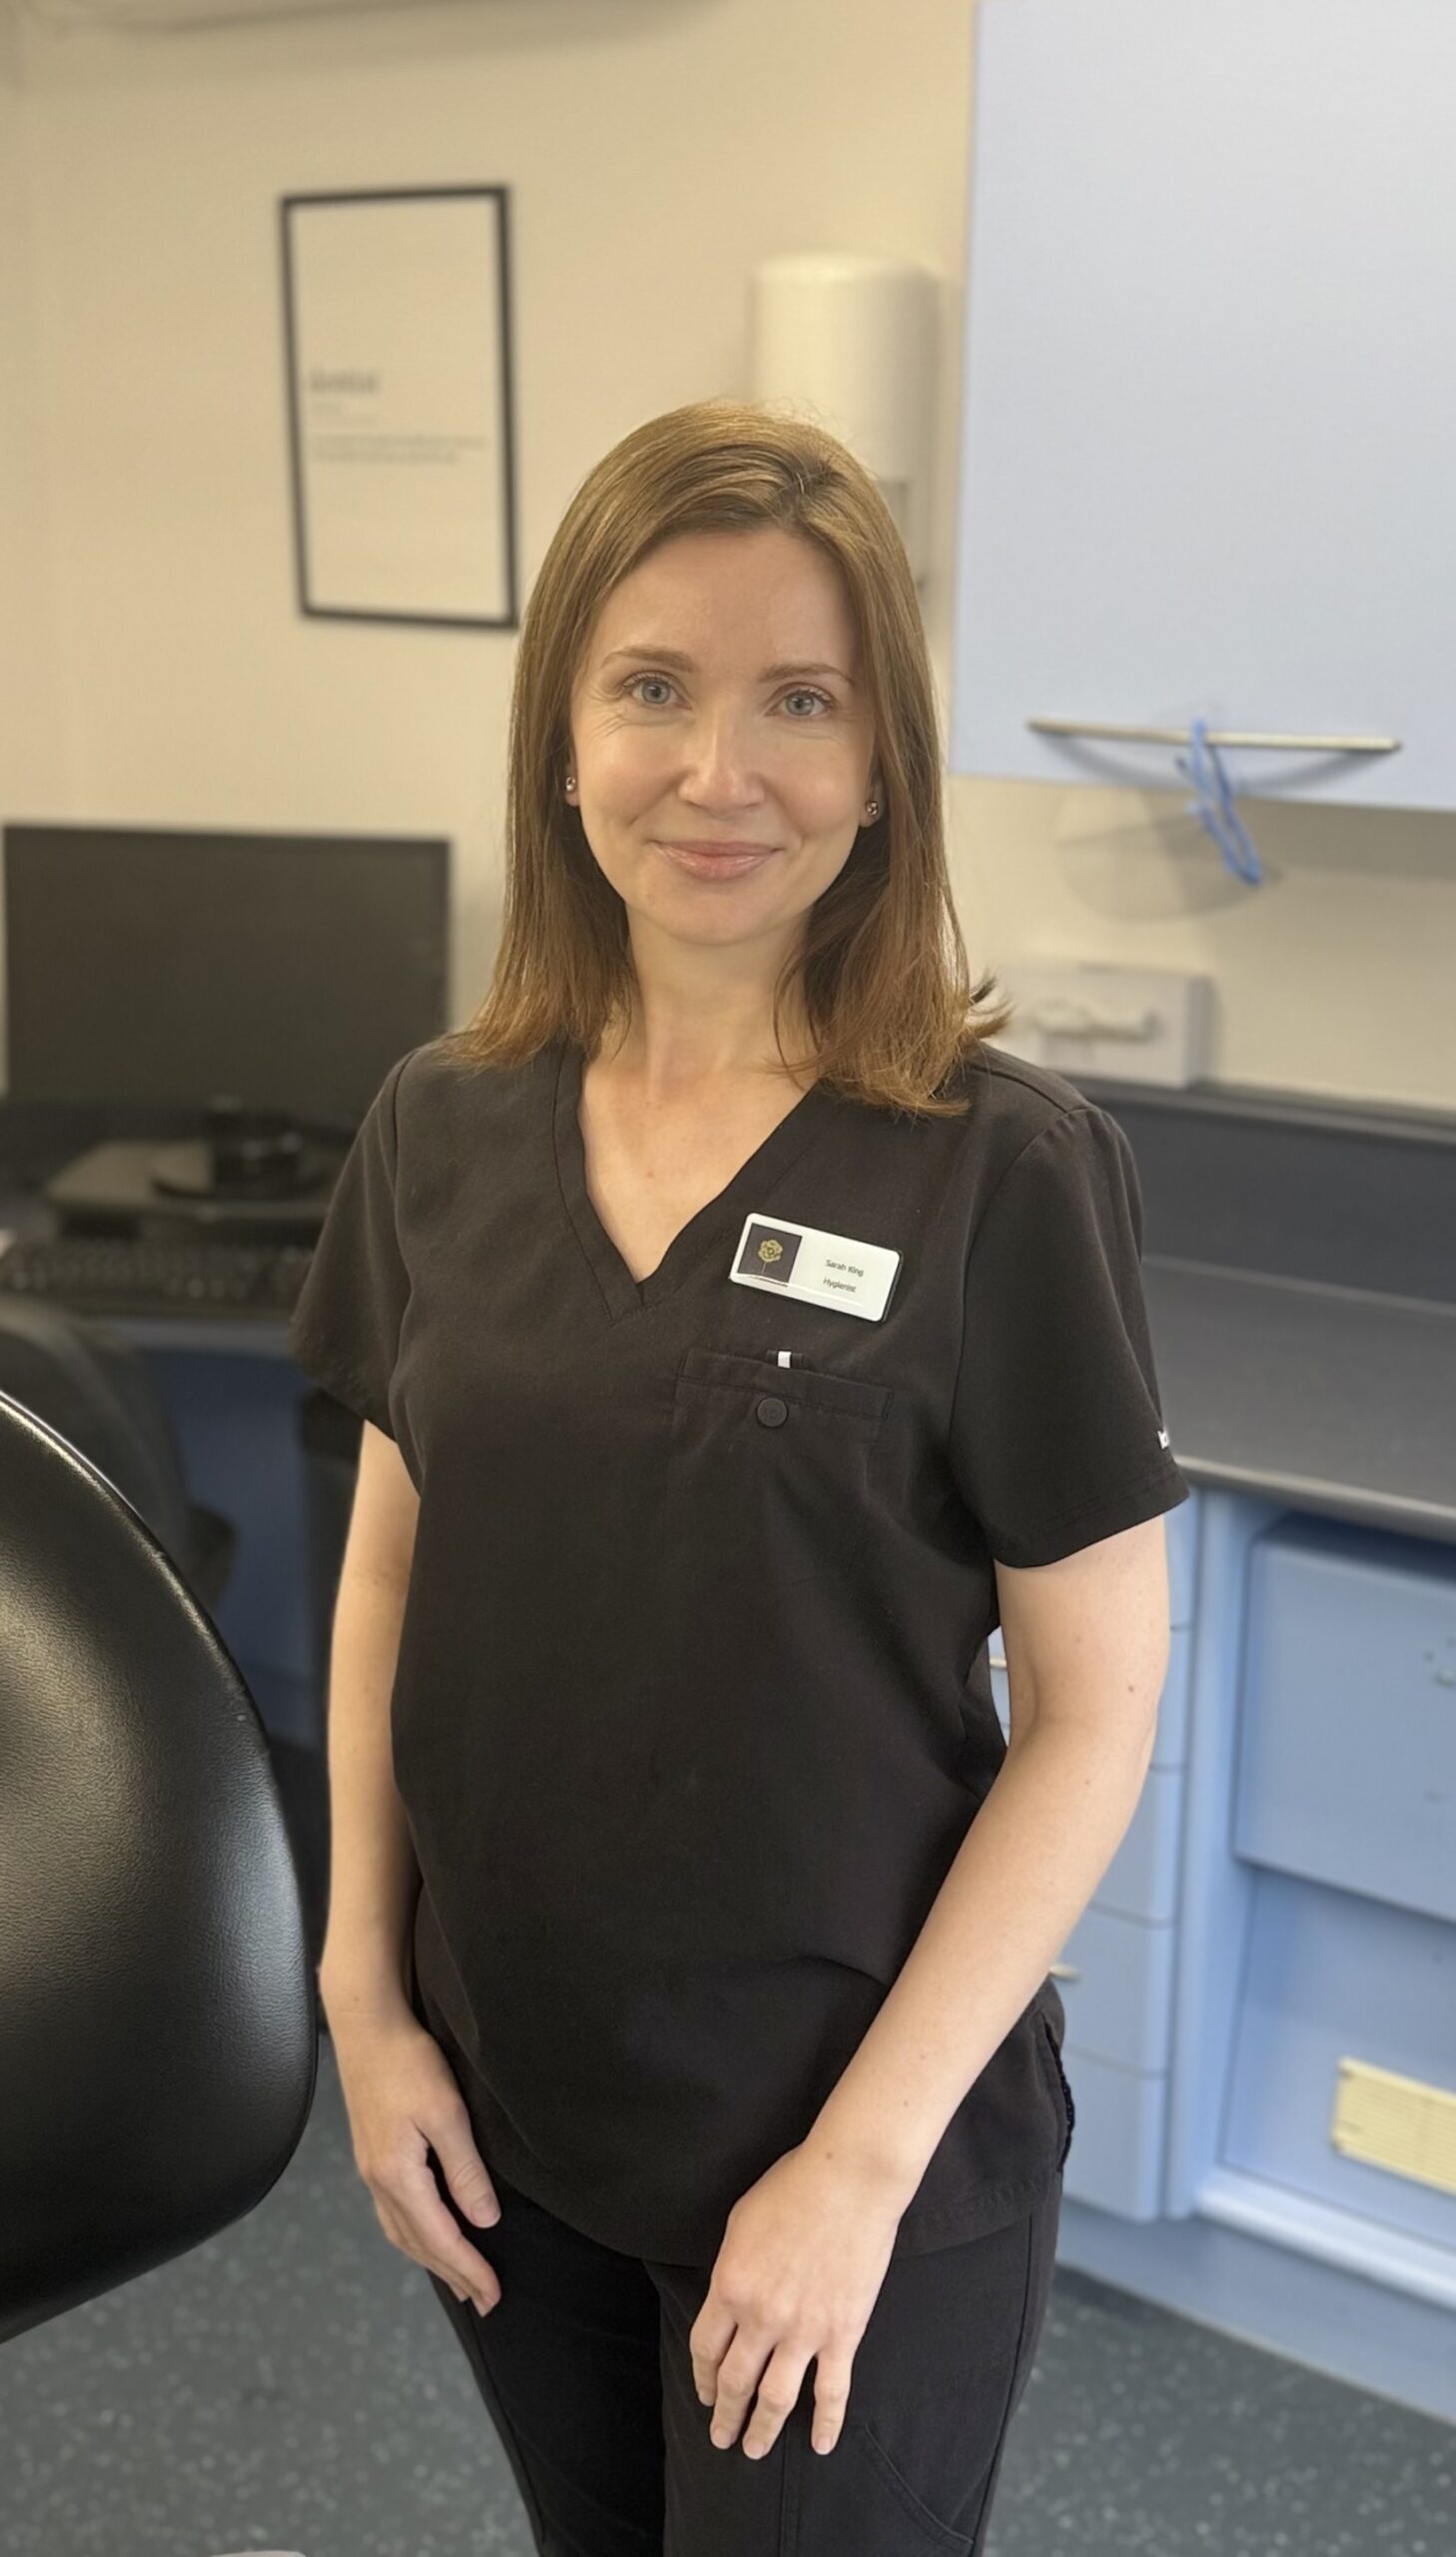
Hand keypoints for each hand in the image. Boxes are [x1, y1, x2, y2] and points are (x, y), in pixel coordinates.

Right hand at [328, 2001, 503, 2318]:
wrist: (366, 2026)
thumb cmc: (409, 2063)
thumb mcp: (447, 2113)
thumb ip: (465, 2170)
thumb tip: (485, 2221)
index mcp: (398, 2176)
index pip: (440, 2238)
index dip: (469, 2269)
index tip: (494, 2295)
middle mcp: (379, 2182)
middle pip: (418, 2244)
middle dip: (452, 2274)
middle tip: (483, 2301)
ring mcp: (371, 2169)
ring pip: (402, 2232)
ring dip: (431, 2259)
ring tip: (458, 2278)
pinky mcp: (372, 2154)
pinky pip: (394, 2214)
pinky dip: (415, 2236)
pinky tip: (426, 2234)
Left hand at [688, 2142, 903, 2461]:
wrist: (848, 2182)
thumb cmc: (792, 2188)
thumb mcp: (740, 2223)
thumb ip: (732, 2268)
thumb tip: (731, 2298)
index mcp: (729, 2286)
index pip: (705, 2349)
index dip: (703, 2377)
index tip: (705, 2393)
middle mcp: (760, 2318)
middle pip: (735, 2381)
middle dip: (726, 2415)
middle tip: (721, 2438)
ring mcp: (803, 2331)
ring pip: (776, 2398)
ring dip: (762, 2429)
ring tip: (754, 2451)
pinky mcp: (842, 2335)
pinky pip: (831, 2392)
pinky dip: (826, 2424)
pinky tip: (819, 2445)